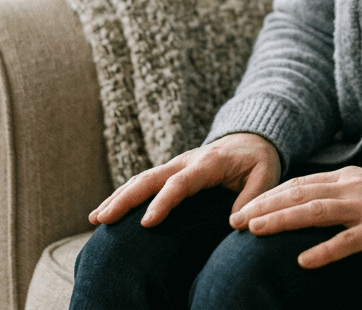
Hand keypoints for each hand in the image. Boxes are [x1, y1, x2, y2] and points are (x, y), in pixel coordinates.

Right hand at [88, 132, 280, 227]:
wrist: (254, 137)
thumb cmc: (259, 160)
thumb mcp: (266, 176)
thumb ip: (253, 198)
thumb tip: (235, 224)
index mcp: (210, 162)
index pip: (182, 182)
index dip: (164, 202)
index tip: (146, 223)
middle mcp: (188, 160)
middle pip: (152, 177)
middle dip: (126, 198)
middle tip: (103, 220)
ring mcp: (177, 163)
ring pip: (142, 177)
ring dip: (119, 196)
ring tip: (95, 219)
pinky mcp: (171, 170)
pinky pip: (144, 181)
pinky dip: (123, 194)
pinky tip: (104, 212)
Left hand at [229, 165, 361, 267]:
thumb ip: (339, 193)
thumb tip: (307, 203)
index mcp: (347, 178)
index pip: (300, 183)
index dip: (269, 195)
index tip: (243, 207)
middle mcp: (351, 188)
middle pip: (300, 194)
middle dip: (264, 206)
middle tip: (234, 220)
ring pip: (316, 212)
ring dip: (282, 220)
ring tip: (254, 231)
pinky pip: (348, 242)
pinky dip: (324, 251)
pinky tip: (302, 261)